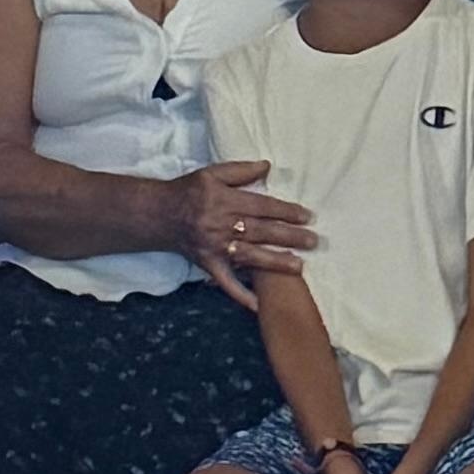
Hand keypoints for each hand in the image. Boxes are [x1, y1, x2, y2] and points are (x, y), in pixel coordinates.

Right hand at [180, 157, 319, 307]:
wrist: (160, 214)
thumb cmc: (190, 190)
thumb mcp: (213, 173)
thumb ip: (241, 170)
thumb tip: (269, 167)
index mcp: (226, 201)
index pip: (263, 207)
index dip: (286, 211)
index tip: (307, 216)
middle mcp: (222, 225)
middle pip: (261, 232)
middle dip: (289, 236)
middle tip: (313, 241)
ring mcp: (216, 248)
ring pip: (250, 257)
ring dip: (275, 262)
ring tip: (299, 267)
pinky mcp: (208, 265)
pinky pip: (226, 283)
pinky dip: (242, 295)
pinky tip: (259, 306)